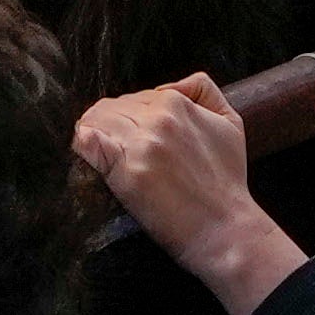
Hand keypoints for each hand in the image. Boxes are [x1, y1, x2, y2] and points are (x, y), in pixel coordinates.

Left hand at [70, 77, 306, 313]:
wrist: (224, 226)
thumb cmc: (226, 180)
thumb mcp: (231, 122)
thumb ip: (203, 90)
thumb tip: (166, 87)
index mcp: (176, 103)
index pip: (132, 97)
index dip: (128, 116)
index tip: (128, 136)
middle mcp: (157, 119)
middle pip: (110, 107)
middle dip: (109, 123)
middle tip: (113, 147)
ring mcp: (141, 145)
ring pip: (95, 121)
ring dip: (93, 134)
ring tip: (98, 152)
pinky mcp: (127, 172)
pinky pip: (88, 144)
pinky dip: (84, 145)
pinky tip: (86, 152)